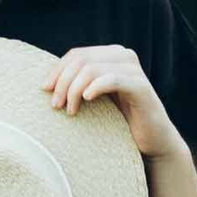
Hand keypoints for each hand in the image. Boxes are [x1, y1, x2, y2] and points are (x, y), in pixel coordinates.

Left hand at [42, 45, 184, 160]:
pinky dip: (95, 87)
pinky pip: (112, 79)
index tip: (44, 90)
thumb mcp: (96, 99)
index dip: (57, 70)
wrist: (151, 141)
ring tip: (70, 111)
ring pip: (92, 69)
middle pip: (81, 60)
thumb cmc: (120, 121)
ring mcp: (134, 70)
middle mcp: (124, 56)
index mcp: (111, 55)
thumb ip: (79, 83)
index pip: (76, 54)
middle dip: (63, 82)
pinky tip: (86, 100)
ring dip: (74, 89)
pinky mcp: (141, 87)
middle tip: (55, 105)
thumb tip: (45, 82)